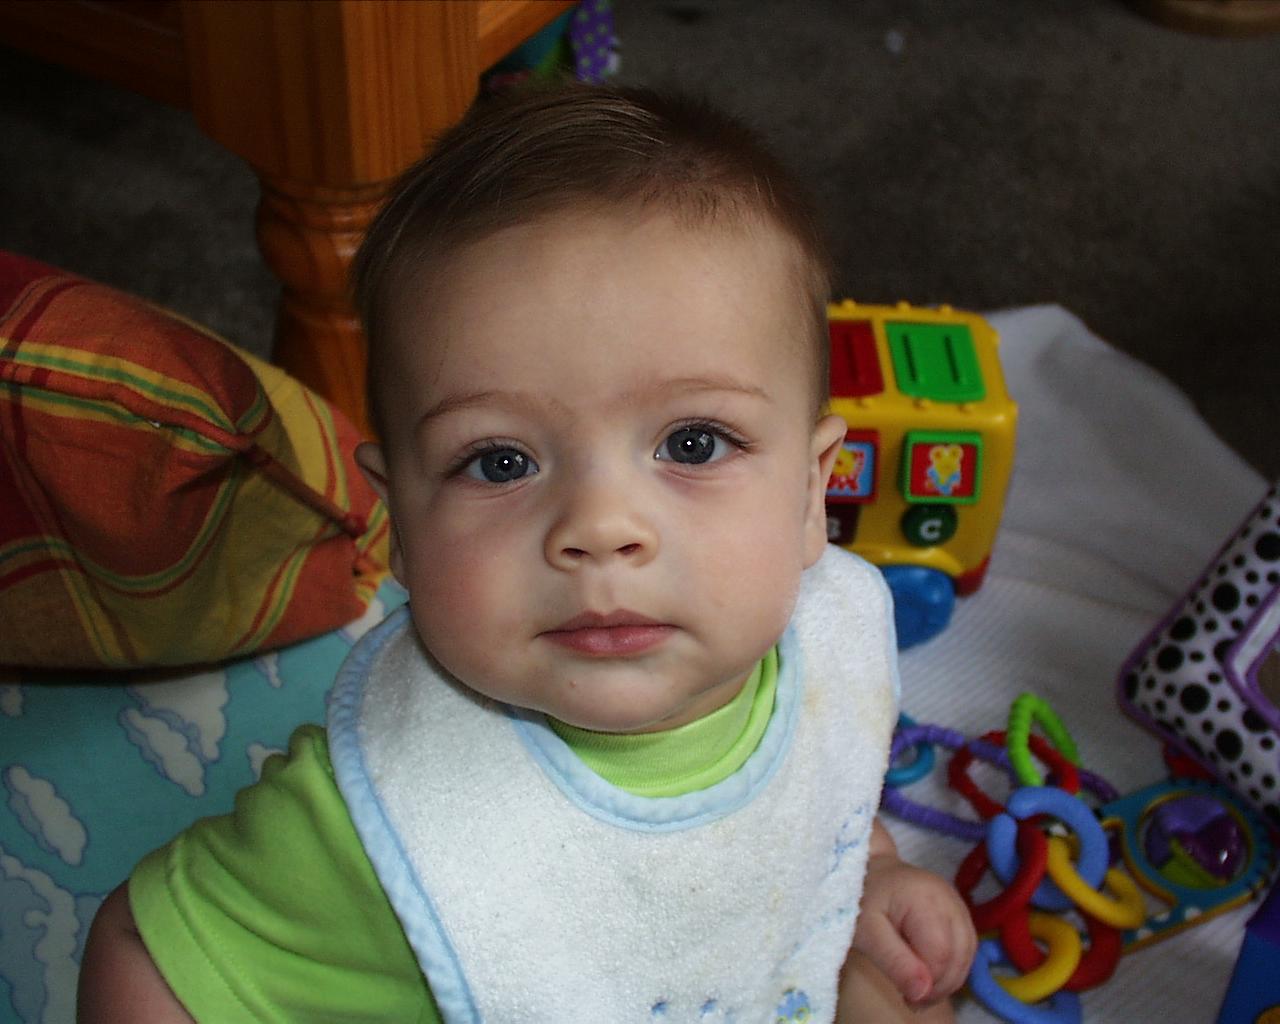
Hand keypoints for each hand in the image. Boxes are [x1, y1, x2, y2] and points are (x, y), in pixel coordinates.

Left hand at [850, 821, 976, 1006]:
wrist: (867, 870)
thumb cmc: (861, 898)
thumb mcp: (867, 933)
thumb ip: (895, 962)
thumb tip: (922, 993)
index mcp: (924, 899)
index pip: (941, 954)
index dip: (930, 984)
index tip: (907, 999)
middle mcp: (948, 898)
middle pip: (960, 954)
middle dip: (941, 985)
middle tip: (913, 1002)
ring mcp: (956, 902)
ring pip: (967, 952)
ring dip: (949, 979)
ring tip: (920, 993)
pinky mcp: (957, 910)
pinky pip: (965, 945)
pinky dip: (952, 966)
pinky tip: (929, 976)